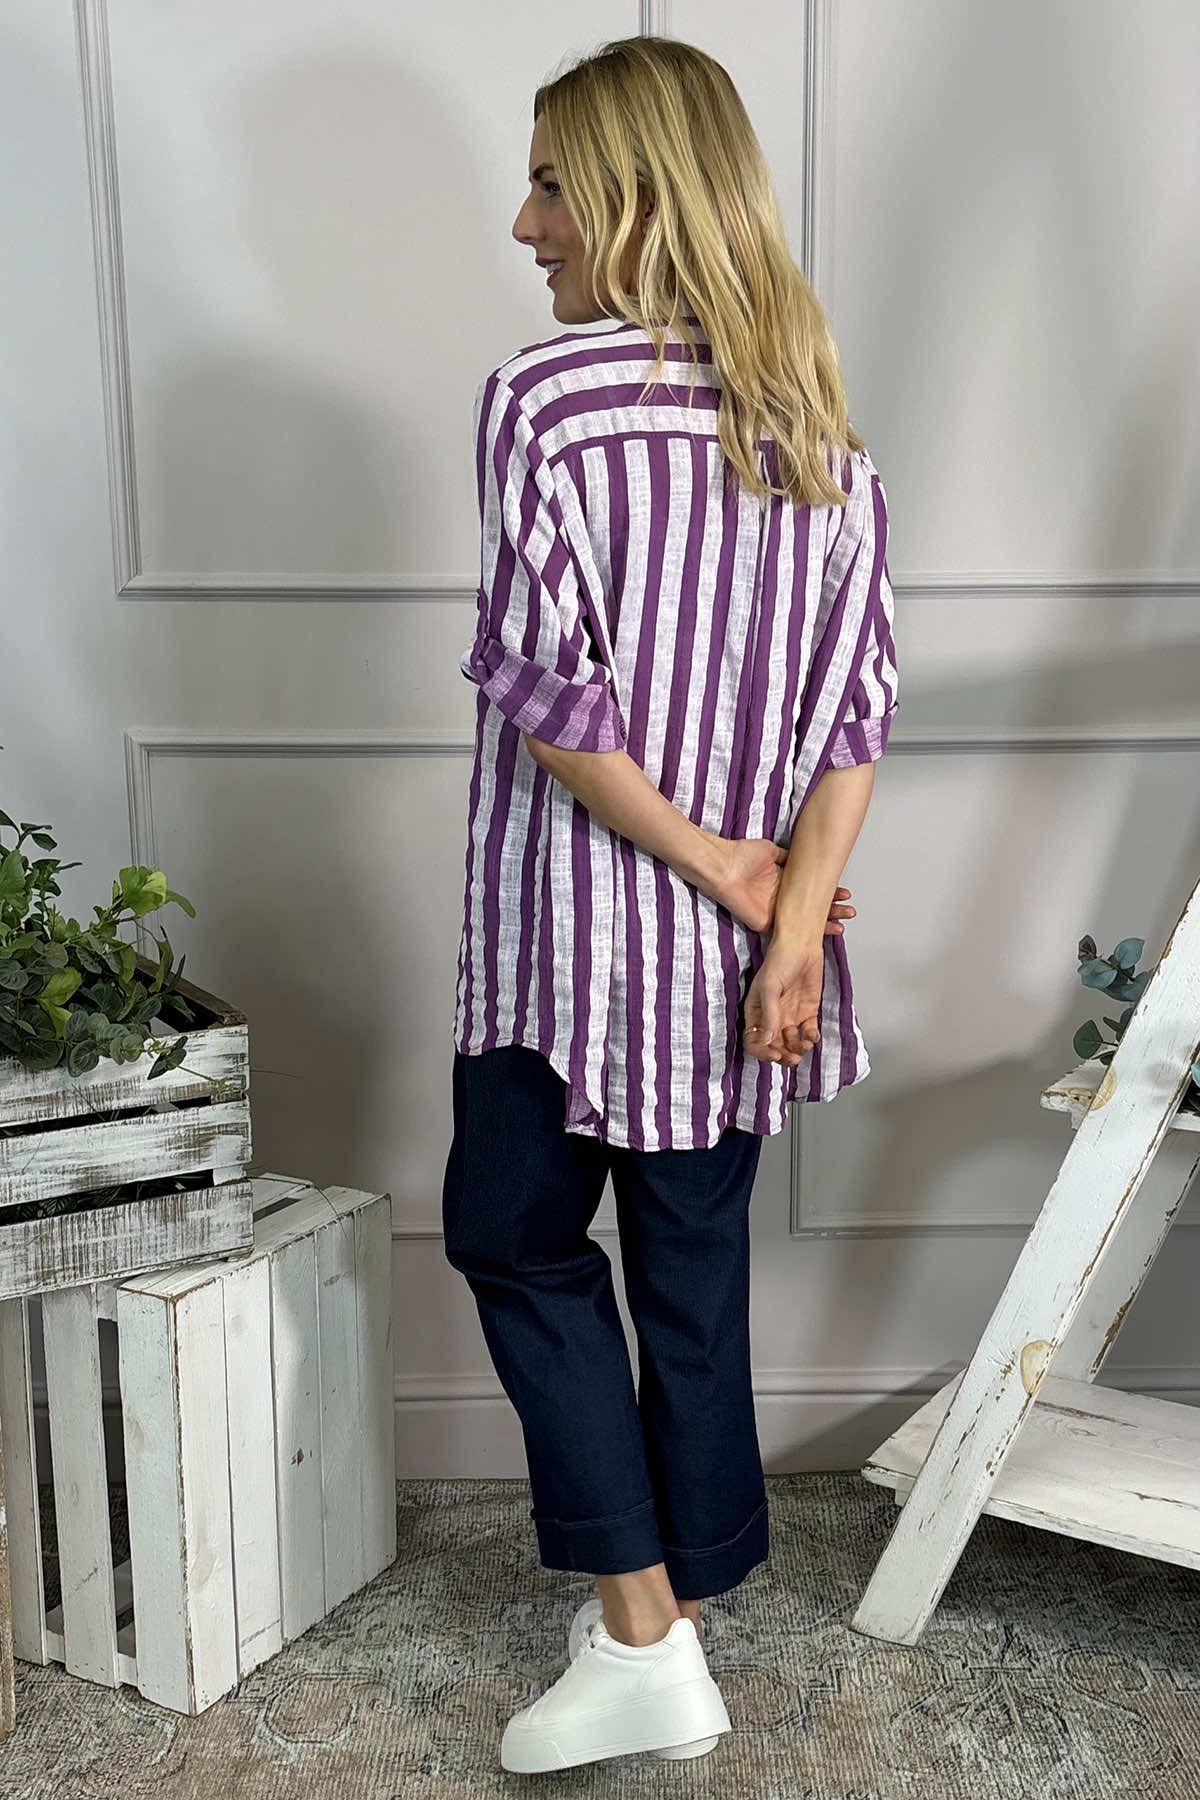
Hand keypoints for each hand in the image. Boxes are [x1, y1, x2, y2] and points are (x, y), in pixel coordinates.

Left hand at [706, 831, 855, 939]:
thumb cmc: (740, 855)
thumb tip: (801, 855)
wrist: (723, 864)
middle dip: (832, 911)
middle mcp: (778, 901)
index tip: (844, 893)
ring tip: (843, 922)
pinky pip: (788, 932)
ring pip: (803, 923)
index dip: (827, 894)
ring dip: (824, 923)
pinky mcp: (764, 924)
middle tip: (850, 912)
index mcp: (781, 885)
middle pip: (810, 910)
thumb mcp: (772, 850)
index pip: (809, 893)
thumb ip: (787, 856)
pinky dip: (805, 932)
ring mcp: (773, 914)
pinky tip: (821, 931)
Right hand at [742, 942, 824, 1064]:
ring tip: (805, 1046)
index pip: (754, 1040)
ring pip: (791, 1042)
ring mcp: (790, 1015)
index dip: (763, 1051)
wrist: (802, 945)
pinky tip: (812, 1035)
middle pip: (774, 1045)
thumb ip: (769, 1015)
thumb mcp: (770, 988)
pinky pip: (808, 1032)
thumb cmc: (780, 960)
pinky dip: (811, 1038)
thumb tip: (766, 1040)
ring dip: (798, 1049)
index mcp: (756, 1012)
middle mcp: (772, 1016)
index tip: (775, 1054)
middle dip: (783, 1055)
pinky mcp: (807, 1011)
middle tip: (793, 1058)